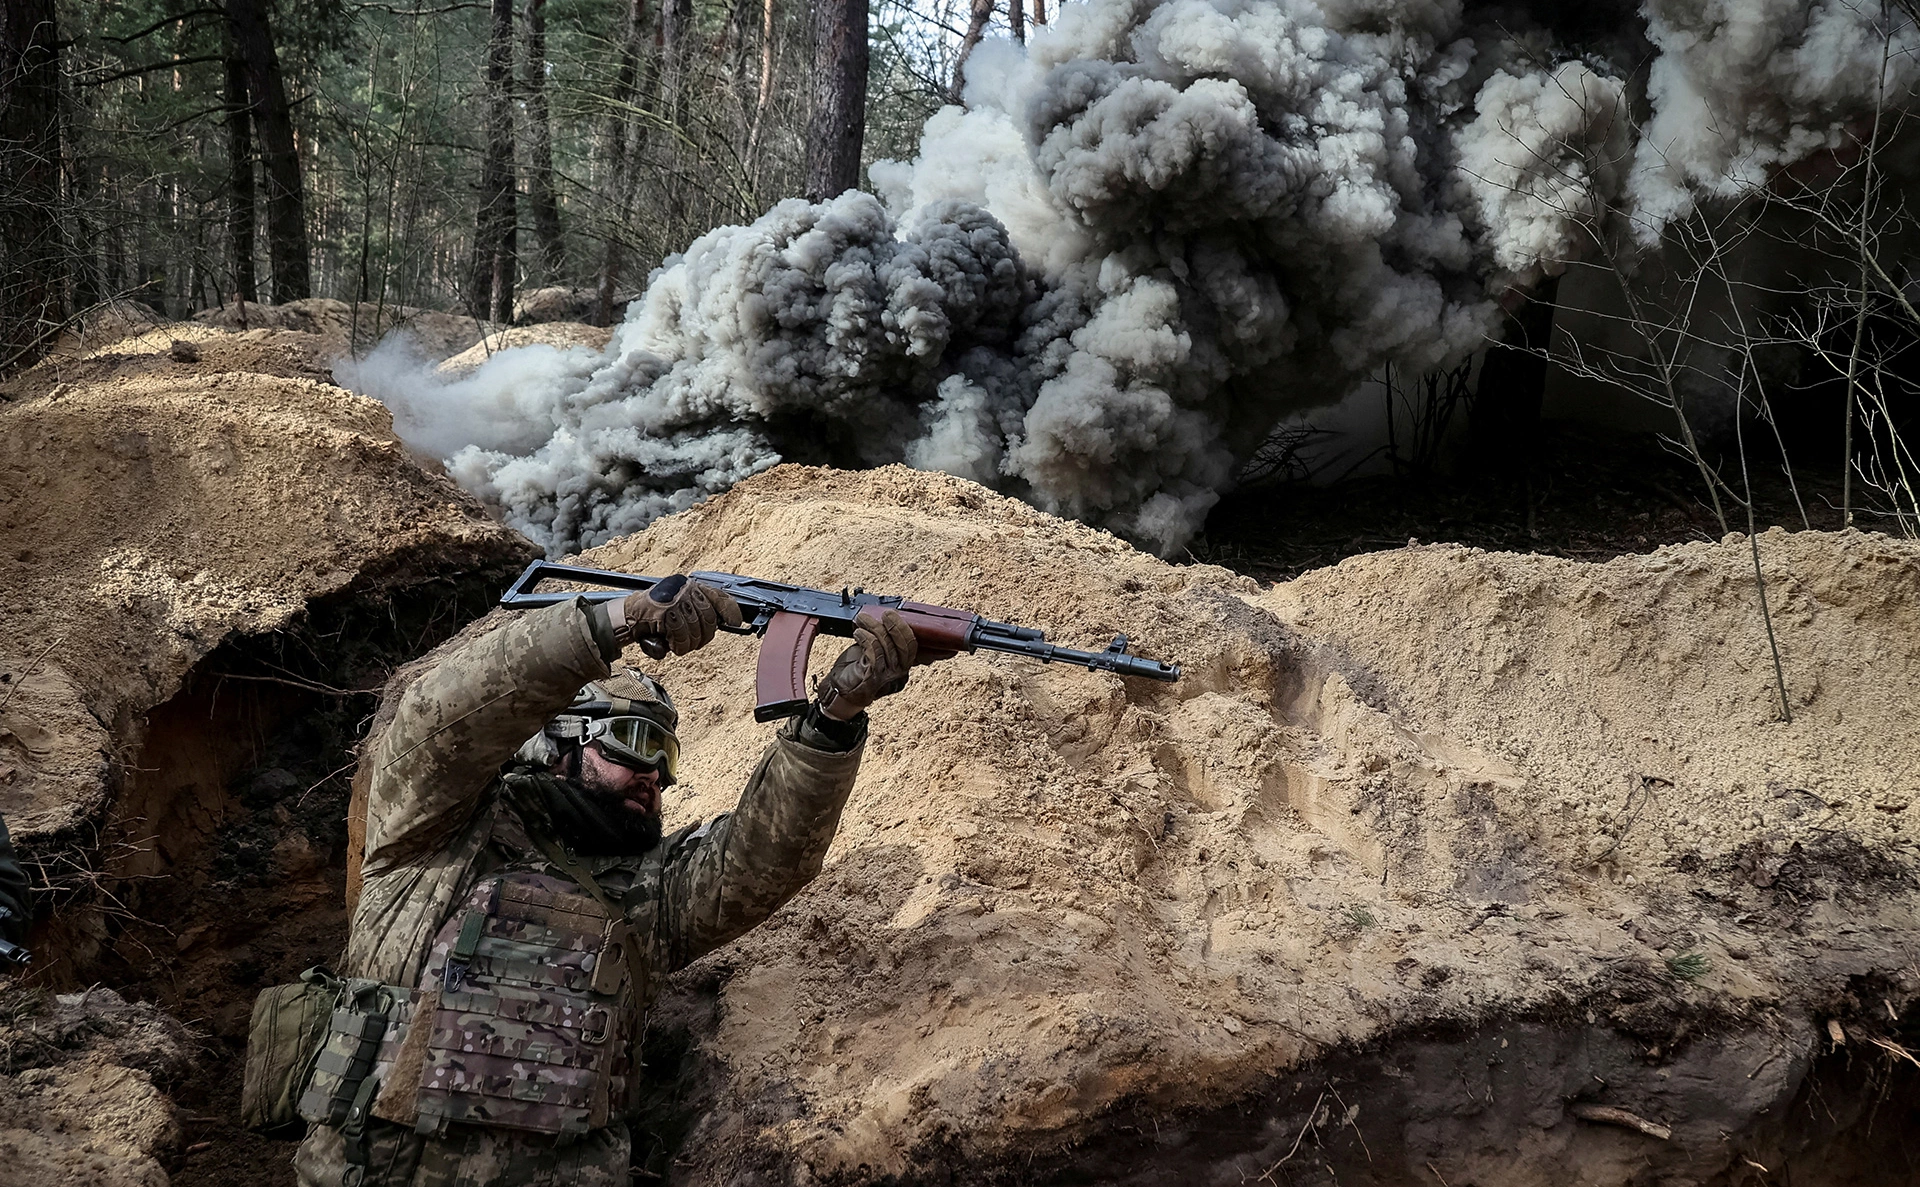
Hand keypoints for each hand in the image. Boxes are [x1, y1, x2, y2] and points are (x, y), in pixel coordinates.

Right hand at [619, 575, 742, 656]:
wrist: (628, 615)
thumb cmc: (657, 616)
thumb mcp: (680, 609)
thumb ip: (699, 612)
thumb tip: (723, 622)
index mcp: (691, 586)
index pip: (719, 595)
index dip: (730, 610)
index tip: (736, 622)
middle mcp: (685, 589)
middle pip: (709, 618)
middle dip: (704, 636)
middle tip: (694, 643)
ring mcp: (675, 599)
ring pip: (695, 629)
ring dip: (688, 644)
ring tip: (678, 645)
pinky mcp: (664, 611)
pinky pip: (681, 634)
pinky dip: (678, 645)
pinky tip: (670, 645)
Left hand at [816, 608, 917, 720]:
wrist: (839, 694)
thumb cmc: (854, 673)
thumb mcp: (873, 654)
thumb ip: (882, 642)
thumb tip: (883, 620)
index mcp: (902, 667)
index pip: (912, 646)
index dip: (904, 628)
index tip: (893, 614)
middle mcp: (898, 674)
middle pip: (905, 645)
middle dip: (895, 625)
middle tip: (885, 614)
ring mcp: (887, 677)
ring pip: (887, 646)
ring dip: (874, 628)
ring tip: (862, 620)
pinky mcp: (873, 677)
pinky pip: (874, 652)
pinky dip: (866, 638)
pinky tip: (858, 633)